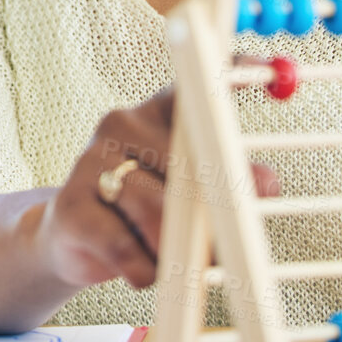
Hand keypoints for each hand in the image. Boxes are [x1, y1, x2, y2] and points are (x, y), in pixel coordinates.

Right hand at [34, 87, 279, 289]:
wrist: (71, 239)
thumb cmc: (142, 214)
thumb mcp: (191, 198)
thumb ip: (229, 187)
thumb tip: (268, 181)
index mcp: (157, 113)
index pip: (197, 86)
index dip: (233, 73)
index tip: (271, 69)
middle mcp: (121, 124)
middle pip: (189, 168)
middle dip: (214, 215)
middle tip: (227, 244)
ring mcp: (90, 161)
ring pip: (159, 215)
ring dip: (175, 253)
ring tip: (168, 258)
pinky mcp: (70, 206)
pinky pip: (128, 250)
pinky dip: (145, 272)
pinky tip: (137, 267)